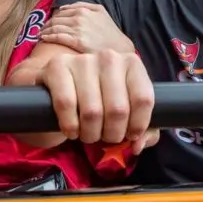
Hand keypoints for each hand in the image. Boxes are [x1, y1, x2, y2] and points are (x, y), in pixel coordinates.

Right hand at [36, 50, 156, 154]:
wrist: (62, 88)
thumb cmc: (101, 102)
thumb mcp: (128, 115)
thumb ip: (145, 132)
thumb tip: (137, 144)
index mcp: (132, 63)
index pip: (143, 99)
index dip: (138, 126)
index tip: (130, 135)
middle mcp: (109, 57)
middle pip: (118, 109)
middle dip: (111, 134)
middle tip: (104, 136)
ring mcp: (83, 60)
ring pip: (92, 111)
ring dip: (90, 133)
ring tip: (88, 133)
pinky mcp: (57, 66)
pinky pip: (66, 104)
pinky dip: (70, 125)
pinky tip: (71, 129)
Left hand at [40, 3, 134, 53]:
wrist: (119, 48)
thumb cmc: (110, 32)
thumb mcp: (101, 12)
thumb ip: (84, 6)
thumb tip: (64, 8)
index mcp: (85, 9)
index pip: (62, 11)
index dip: (54, 17)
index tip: (48, 22)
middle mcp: (80, 17)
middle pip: (56, 19)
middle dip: (47, 24)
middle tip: (41, 29)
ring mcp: (78, 28)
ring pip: (55, 27)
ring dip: (45, 30)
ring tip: (40, 35)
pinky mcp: (77, 41)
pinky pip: (57, 36)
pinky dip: (48, 36)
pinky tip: (43, 38)